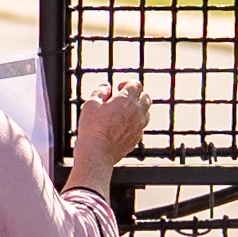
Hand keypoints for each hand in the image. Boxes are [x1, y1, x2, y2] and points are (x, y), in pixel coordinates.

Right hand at [66, 79, 151, 194]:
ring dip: (138, 109)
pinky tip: (122, 126)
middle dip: (136, 95)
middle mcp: (137, 111)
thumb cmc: (92, 128)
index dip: (127, 84)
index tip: (118, 88)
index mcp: (126, 100)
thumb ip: (100, 92)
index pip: (136, 85)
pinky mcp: (137, 138)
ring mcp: (139, 126)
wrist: (97, 152)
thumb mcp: (91, 104)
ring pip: (146, 112)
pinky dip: (135, 123)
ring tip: (124, 112)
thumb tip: (106, 87)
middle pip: (146, 97)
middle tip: (123, 99)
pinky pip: (141, 126)